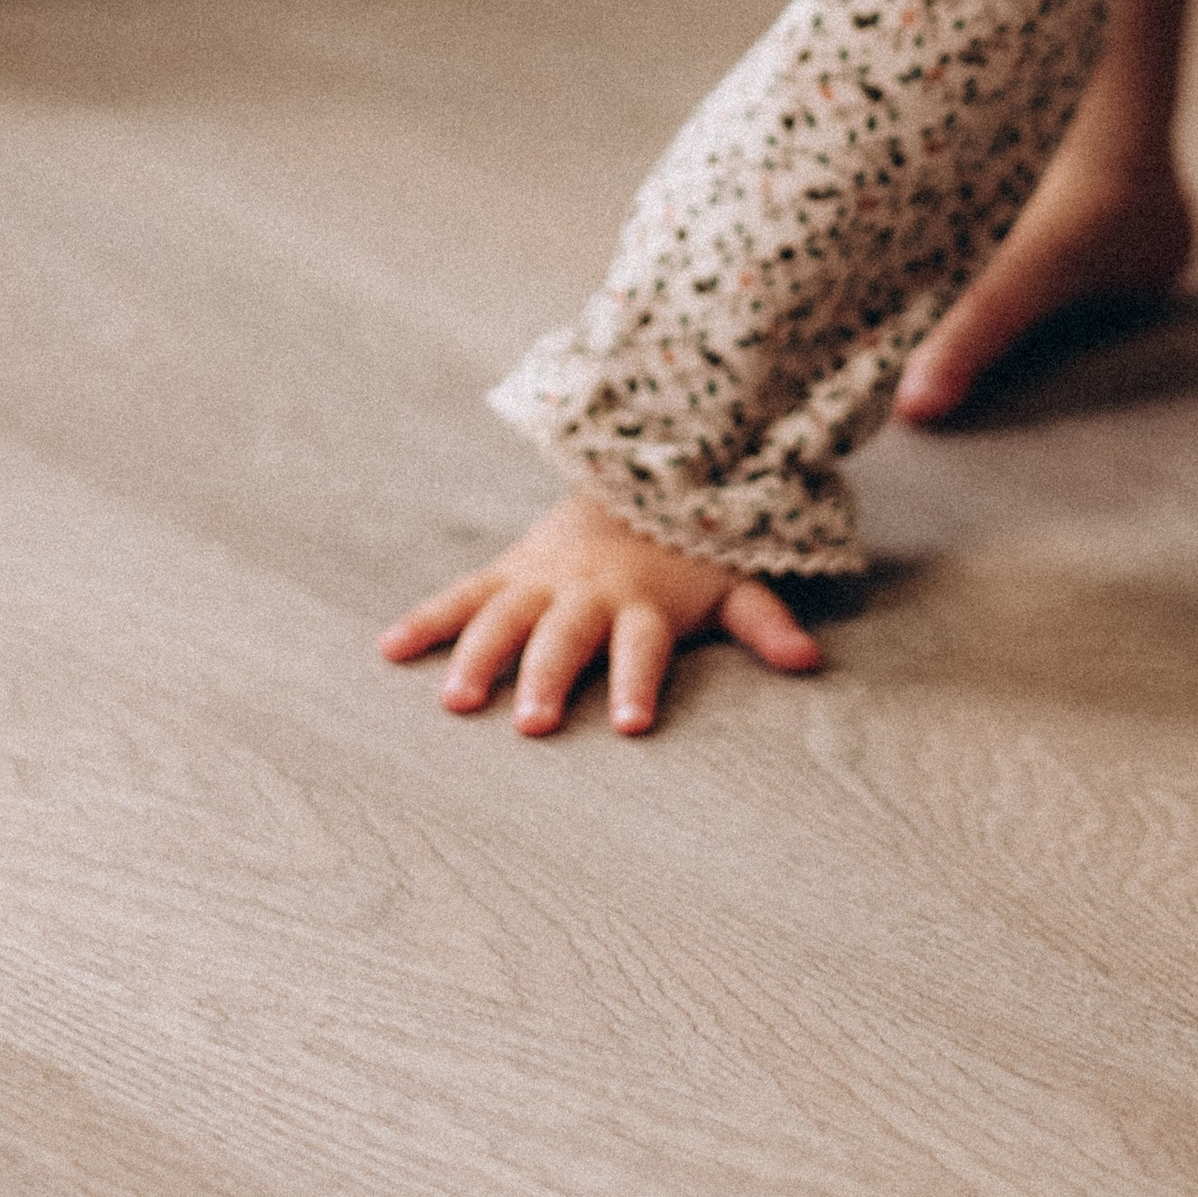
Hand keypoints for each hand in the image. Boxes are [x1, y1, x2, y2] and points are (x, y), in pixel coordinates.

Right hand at [381, 489, 820, 736]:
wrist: (639, 471)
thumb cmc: (688, 551)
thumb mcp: (732, 580)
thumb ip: (764, 622)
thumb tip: (809, 662)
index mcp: (643, 605)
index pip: (642, 648)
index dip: (637, 682)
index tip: (630, 724)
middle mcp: (588, 595)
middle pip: (565, 639)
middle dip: (548, 679)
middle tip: (532, 725)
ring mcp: (541, 582)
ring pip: (504, 619)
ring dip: (479, 657)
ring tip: (456, 702)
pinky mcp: (507, 571)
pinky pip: (459, 595)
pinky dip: (425, 620)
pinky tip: (388, 650)